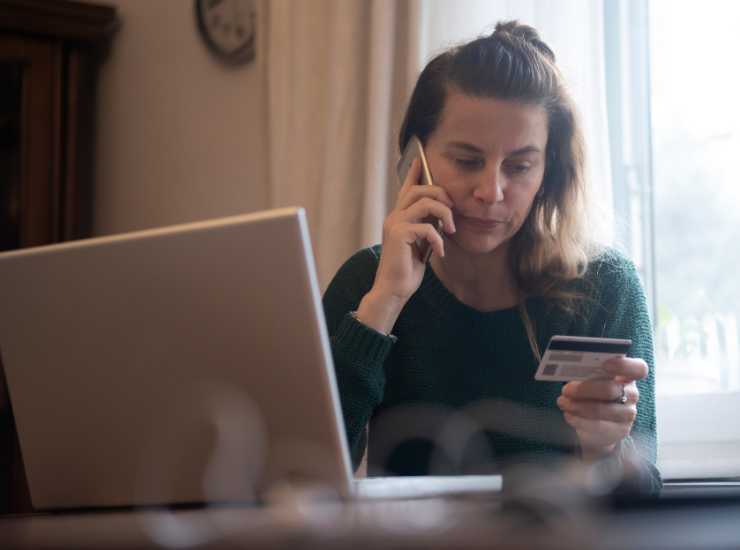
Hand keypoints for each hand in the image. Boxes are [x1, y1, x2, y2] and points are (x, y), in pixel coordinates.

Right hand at [355, 158, 455, 333]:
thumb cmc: (406, 269)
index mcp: (398, 217)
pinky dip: (438, 239)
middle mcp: (394, 216)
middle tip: (452, 211)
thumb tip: (441, 215)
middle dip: (441, 195)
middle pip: (419, 189)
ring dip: (444, 214)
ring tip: (450, 230)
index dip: (414, 172)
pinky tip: (440, 252)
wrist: (393, 289)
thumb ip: (426, 227)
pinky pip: (426, 227)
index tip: (421, 158)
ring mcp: (395, 224)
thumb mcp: (420, 244)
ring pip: (424, 202)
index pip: (406, 188)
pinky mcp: (399, 235)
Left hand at [556, 357, 647, 460]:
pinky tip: (568, 414)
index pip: (638, 369)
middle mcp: (631, 394)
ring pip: (602, 410)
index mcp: (627, 375)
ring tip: (563, 402)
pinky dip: (578, 419)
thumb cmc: (593, 393)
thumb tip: (569, 368)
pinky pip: (597, 426)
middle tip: (566, 389)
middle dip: (585, 389)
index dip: (624, 365)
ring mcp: (627, 414)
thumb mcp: (593, 379)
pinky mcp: (618, 431)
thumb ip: (588, 372)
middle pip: (612, 389)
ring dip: (578, 406)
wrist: (598, 424)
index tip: (605, 364)